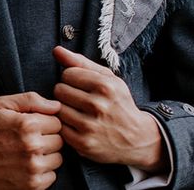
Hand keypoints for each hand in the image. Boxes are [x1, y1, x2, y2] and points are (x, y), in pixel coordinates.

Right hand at [0, 92, 63, 189]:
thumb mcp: (1, 105)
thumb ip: (30, 99)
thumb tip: (56, 105)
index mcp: (28, 124)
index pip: (57, 120)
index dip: (45, 121)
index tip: (32, 124)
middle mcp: (33, 147)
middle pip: (60, 140)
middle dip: (47, 137)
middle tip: (29, 138)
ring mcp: (34, 168)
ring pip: (58, 158)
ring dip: (47, 155)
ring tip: (27, 151)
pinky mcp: (33, 186)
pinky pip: (52, 175)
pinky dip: (43, 171)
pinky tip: (27, 165)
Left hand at [52, 47, 165, 172]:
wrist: (137, 139)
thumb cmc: (119, 103)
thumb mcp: (108, 78)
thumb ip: (80, 62)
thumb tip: (56, 50)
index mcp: (105, 86)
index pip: (68, 74)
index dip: (72, 78)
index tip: (80, 85)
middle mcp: (98, 106)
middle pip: (59, 90)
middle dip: (66, 92)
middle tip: (78, 99)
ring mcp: (90, 126)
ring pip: (58, 108)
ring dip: (64, 109)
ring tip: (77, 111)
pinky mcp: (83, 144)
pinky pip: (60, 127)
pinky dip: (66, 125)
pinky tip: (77, 124)